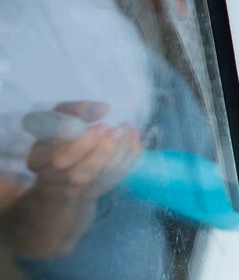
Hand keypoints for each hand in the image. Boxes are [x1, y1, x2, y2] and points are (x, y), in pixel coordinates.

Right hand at [26, 102, 141, 199]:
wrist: (61, 166)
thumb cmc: (61, 136)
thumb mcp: (61, 117)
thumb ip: (76, 110)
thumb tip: (103, 108)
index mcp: (38, 159)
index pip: (57, 157)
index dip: (82, 144)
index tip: (103, 125)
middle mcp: (52, 179)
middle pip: (76, 174)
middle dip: (101, 152)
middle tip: (117, 131)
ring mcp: (72, 191)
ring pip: (96, 180)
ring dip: (117, 156)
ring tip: (129, 133)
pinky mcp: (91, 194)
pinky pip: (111, 182)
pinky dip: (126, 162)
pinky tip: (136, 143)